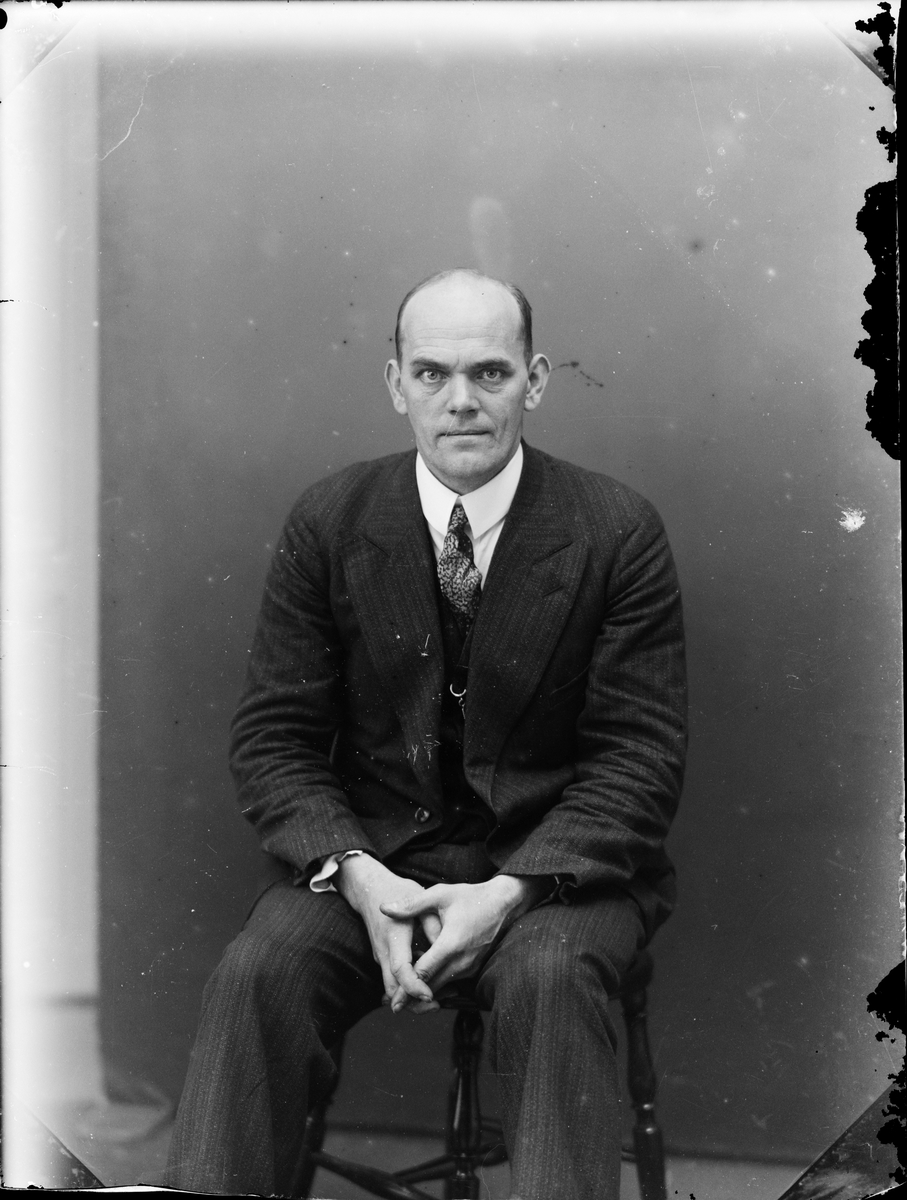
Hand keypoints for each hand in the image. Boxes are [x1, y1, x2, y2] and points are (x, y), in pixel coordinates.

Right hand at [335, 853, 442, 1012]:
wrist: (369, 889)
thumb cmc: (397, 890)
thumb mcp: (420, 899)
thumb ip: (433, 924)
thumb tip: (446, 949)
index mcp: (393, 935)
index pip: (399, 969)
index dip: (414, 986)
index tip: (431, 995)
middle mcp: (383, 951)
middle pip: (393, 988)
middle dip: (413, 1003)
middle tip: (438, 1005)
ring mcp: (381, 956)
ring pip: (392, 988)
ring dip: (412, 998)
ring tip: (441, 998)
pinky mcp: (383, 958)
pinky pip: (394, 980)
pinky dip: (409, 988)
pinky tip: (432, 984)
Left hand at [380, 875, 550, 1009]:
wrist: (499, 903)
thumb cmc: (467, 896)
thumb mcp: (438, 895)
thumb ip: (410, 905)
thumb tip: (383, 908)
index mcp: (451, 943)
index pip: (424, 973)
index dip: (406, 987)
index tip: (391, 1000)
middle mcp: (462, 960)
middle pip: (432, 986)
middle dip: (411, 996)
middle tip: (391, 1005)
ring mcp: (470, 966)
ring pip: (442, 985)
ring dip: (423, 989)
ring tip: (401, 994)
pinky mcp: (473, 968)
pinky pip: (451, 980)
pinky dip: (436, 982)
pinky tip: (421, 978)